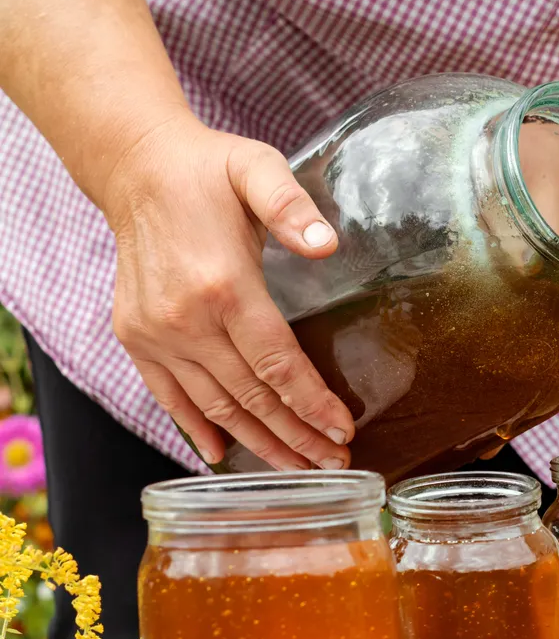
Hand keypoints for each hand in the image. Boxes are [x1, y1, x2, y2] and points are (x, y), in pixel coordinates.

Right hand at [102, 115, 354, 470]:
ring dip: (259, 443)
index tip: (343, 431)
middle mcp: (185, 320)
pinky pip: (169, 396)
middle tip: (335, 464)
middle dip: (296, 436)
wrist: (136, 170)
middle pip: (251, 396)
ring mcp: (155, 334)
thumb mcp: (256, 169)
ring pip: (215, 407)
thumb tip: (325, 244)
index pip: (277, 362)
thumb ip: (292, 206)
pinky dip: (197, 428)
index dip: (312, 402)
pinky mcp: (135, 338)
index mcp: (223, 286)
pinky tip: (225, 455)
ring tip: (298, 469)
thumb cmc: (207, 172)